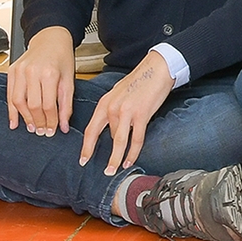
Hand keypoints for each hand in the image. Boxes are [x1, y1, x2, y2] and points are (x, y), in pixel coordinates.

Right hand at [6, 26, 78, 135]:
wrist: (51, 39)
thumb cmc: (62, 58)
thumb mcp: (69, 79)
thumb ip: (66, 104)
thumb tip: (63, 126)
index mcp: (50, 73)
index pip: (48, 105)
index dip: (50, 121)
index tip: (52, 130)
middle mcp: (33, 72)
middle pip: (32, 105)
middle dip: (38, 122)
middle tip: (42, 131)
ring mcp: (20, 71)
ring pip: (18, 102)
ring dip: (24, 118)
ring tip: (31, 127)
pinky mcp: (12, 71)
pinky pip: (9, 95)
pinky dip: (11, 110)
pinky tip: (15, 122)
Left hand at [80, 52, 173, 175]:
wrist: (158, 68)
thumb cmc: (140, 80)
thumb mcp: (118, 93)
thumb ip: (112, 109)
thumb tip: (111, 125)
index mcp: (104, 103)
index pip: (91, 130)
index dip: (86, 147)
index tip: (83, 160)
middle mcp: (112, 108)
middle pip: (107, 138)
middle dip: (106, 157)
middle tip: (105, 172)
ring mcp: (127, 112)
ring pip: (119, 142)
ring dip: (117, 159)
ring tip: (114, 170)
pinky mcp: (142, 115)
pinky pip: (136, 139)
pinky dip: (133, 152)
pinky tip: (130, 160)